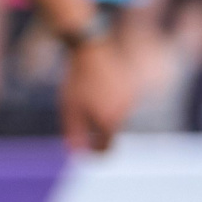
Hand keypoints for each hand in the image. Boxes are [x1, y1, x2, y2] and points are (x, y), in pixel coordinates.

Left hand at [59, 34, 129, 151]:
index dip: (94, 152)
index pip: (106, 148)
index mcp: (110, 121)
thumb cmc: (79, 80)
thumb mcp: (70, 107)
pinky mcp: (131, 87)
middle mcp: (125, 112)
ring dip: (101, 114)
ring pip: (115, 116)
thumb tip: (77, 153)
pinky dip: (108, 101)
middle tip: (79, 124)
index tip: (83, 148)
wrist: (93, 48)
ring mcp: (130, 99)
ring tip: (85, 99)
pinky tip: (95, 90)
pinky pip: (118, 102)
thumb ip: (74, 132)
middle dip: (96, 132)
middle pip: (110, 132)